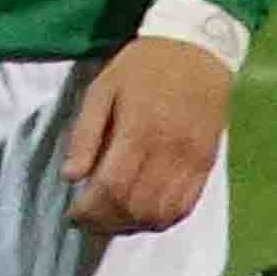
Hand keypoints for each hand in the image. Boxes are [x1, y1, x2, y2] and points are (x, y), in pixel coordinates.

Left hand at [57, 36, 233, 237]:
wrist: (197, 49)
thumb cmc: (143, 67)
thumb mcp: (103, 89)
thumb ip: (85, 133)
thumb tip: (71, 177)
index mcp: (139, 130)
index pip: (112, 188)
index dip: (89, 210)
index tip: (73, 214)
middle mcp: (168, 152)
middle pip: (135, 207)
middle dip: (106, 223)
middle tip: (87, 221)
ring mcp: (191, 162)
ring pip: (160, 214)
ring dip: (131, 226)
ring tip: (111, 220)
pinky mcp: (205, 165)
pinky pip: (184, 207)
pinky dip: (160, 220)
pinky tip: (141, 214)